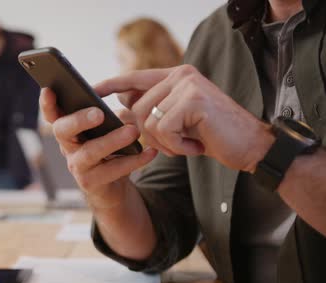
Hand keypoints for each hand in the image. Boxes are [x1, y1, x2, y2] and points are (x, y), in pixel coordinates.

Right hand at [39, 88, 157, 208]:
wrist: (112, 188)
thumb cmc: (109, 150)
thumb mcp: (108, 129)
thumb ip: (112, 116)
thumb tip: (125, 107)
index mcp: (68, 129)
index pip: (52, 113)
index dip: (47, 103)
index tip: (49, 89)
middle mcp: (67, 146)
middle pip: (63, 130)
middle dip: (79, 120)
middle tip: (99, 113)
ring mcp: (77, 165)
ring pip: (90, 152)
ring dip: (112, 141)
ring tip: (133, 131)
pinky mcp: (90, 183)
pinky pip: (112, 171)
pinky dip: (134, 160)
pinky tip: (150, 151)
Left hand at [95, 65, 273, 171]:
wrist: (251, 148)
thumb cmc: (212, 136)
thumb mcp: (177, 123)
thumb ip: (151, 112)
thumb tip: (117, 111)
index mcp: (176, 76)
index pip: (135, 77)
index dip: (112, 84)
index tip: (92, 91)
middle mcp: (181, 75)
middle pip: (136, 108)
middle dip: (148, 135)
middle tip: (175, 145)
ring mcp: (188, 85)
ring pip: (147, 120)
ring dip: (164, 143)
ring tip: (188, 145)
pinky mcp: (193, 100)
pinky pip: (163, 129)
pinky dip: (176, 147)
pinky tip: (195, 147)